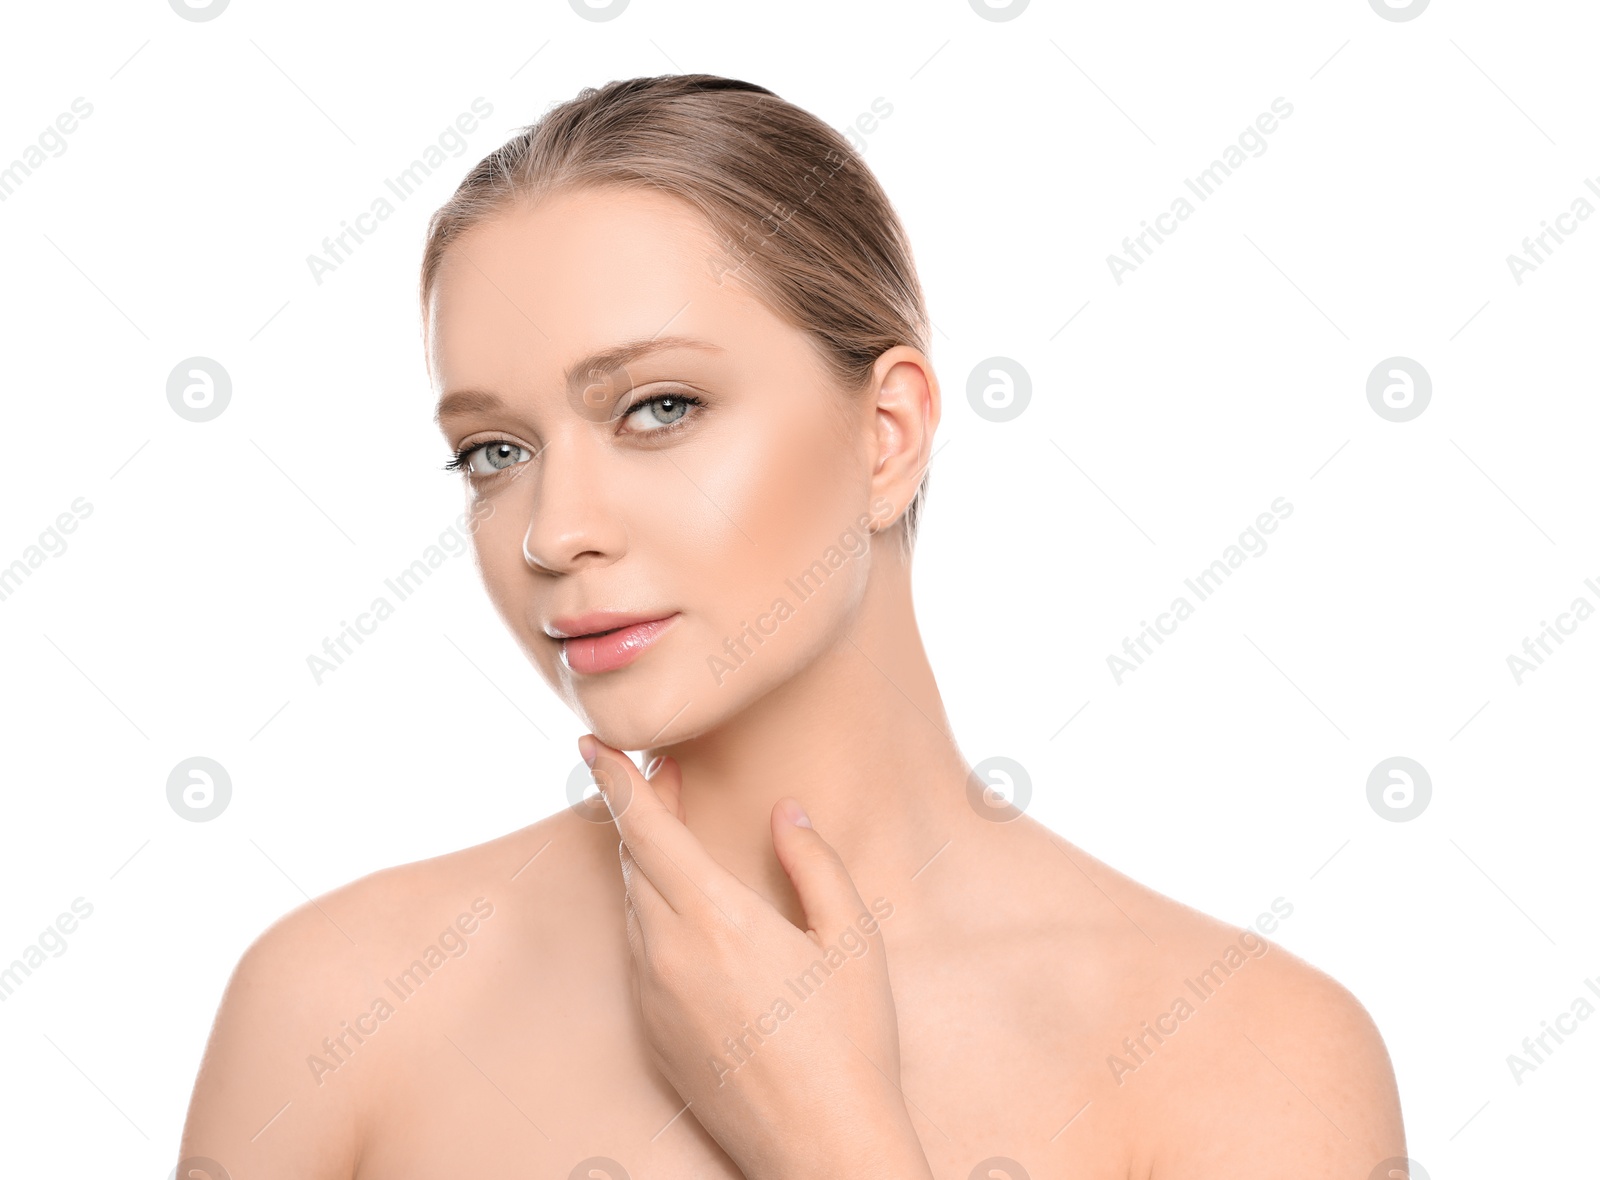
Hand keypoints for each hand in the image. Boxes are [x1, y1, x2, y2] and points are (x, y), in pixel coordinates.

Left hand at [578, 734, 932, 1179]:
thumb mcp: (849, 937)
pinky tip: (689, 916)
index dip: (615, 779)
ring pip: (633, 908)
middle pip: (633, 861)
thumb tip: (785, 813)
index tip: (591, 743)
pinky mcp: (654, 1035)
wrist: (819, 1146)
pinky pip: (640, 956)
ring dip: (646, 865)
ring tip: (678, 837)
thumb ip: (812, 862)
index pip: (644, 829)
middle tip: (662, 776)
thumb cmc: (848, 1042)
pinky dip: (653, 918)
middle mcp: (668, 953)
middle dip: (640, 812)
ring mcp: (654, 998)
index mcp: (714, 918)